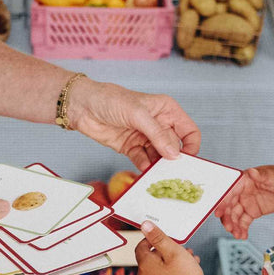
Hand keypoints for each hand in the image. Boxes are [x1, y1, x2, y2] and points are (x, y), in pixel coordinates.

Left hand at [68, 77, 201, 170]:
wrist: (82, 106)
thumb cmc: (110, 99)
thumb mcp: (138, 114)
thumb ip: (158, 134)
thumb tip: (174, 154)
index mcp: (167, 110)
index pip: (189, 131)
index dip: (191, 146)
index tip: (187, 160)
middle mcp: (159, 125)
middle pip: (175, 147)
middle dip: (173, 159)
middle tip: (172, 172)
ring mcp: (145, 137)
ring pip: (159, 156)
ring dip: (158, 166)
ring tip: (158, 175)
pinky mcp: (132, 147)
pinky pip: (143, 160)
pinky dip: (144, 167)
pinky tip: (144, 171)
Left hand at [135, 222, 207, 274]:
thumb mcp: (173, 251)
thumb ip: (158, 237)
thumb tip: (144, 225)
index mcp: (144, 265)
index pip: (141, 246)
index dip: (152, 239)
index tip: (166, 238)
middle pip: (152, 257)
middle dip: (168, 251)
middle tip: (184, 249)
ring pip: (160, 268)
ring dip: (174, 261)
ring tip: (191, 260)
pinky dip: (174, 273)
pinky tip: (189, 272)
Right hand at [216, 165, 273, 238]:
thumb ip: (262, 175)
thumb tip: (252, 171)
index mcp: (244, 180)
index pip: (230, 191)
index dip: (223, 202)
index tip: (218, 212)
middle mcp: (242, 191)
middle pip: (229, 205)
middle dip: (227, 217)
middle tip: (229, 228)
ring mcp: (246, 202)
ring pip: (235, 215)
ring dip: (234, 225)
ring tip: (237, 235)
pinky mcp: (252, 211)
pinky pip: (244, 221)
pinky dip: (242, 229)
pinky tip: (242, 235)